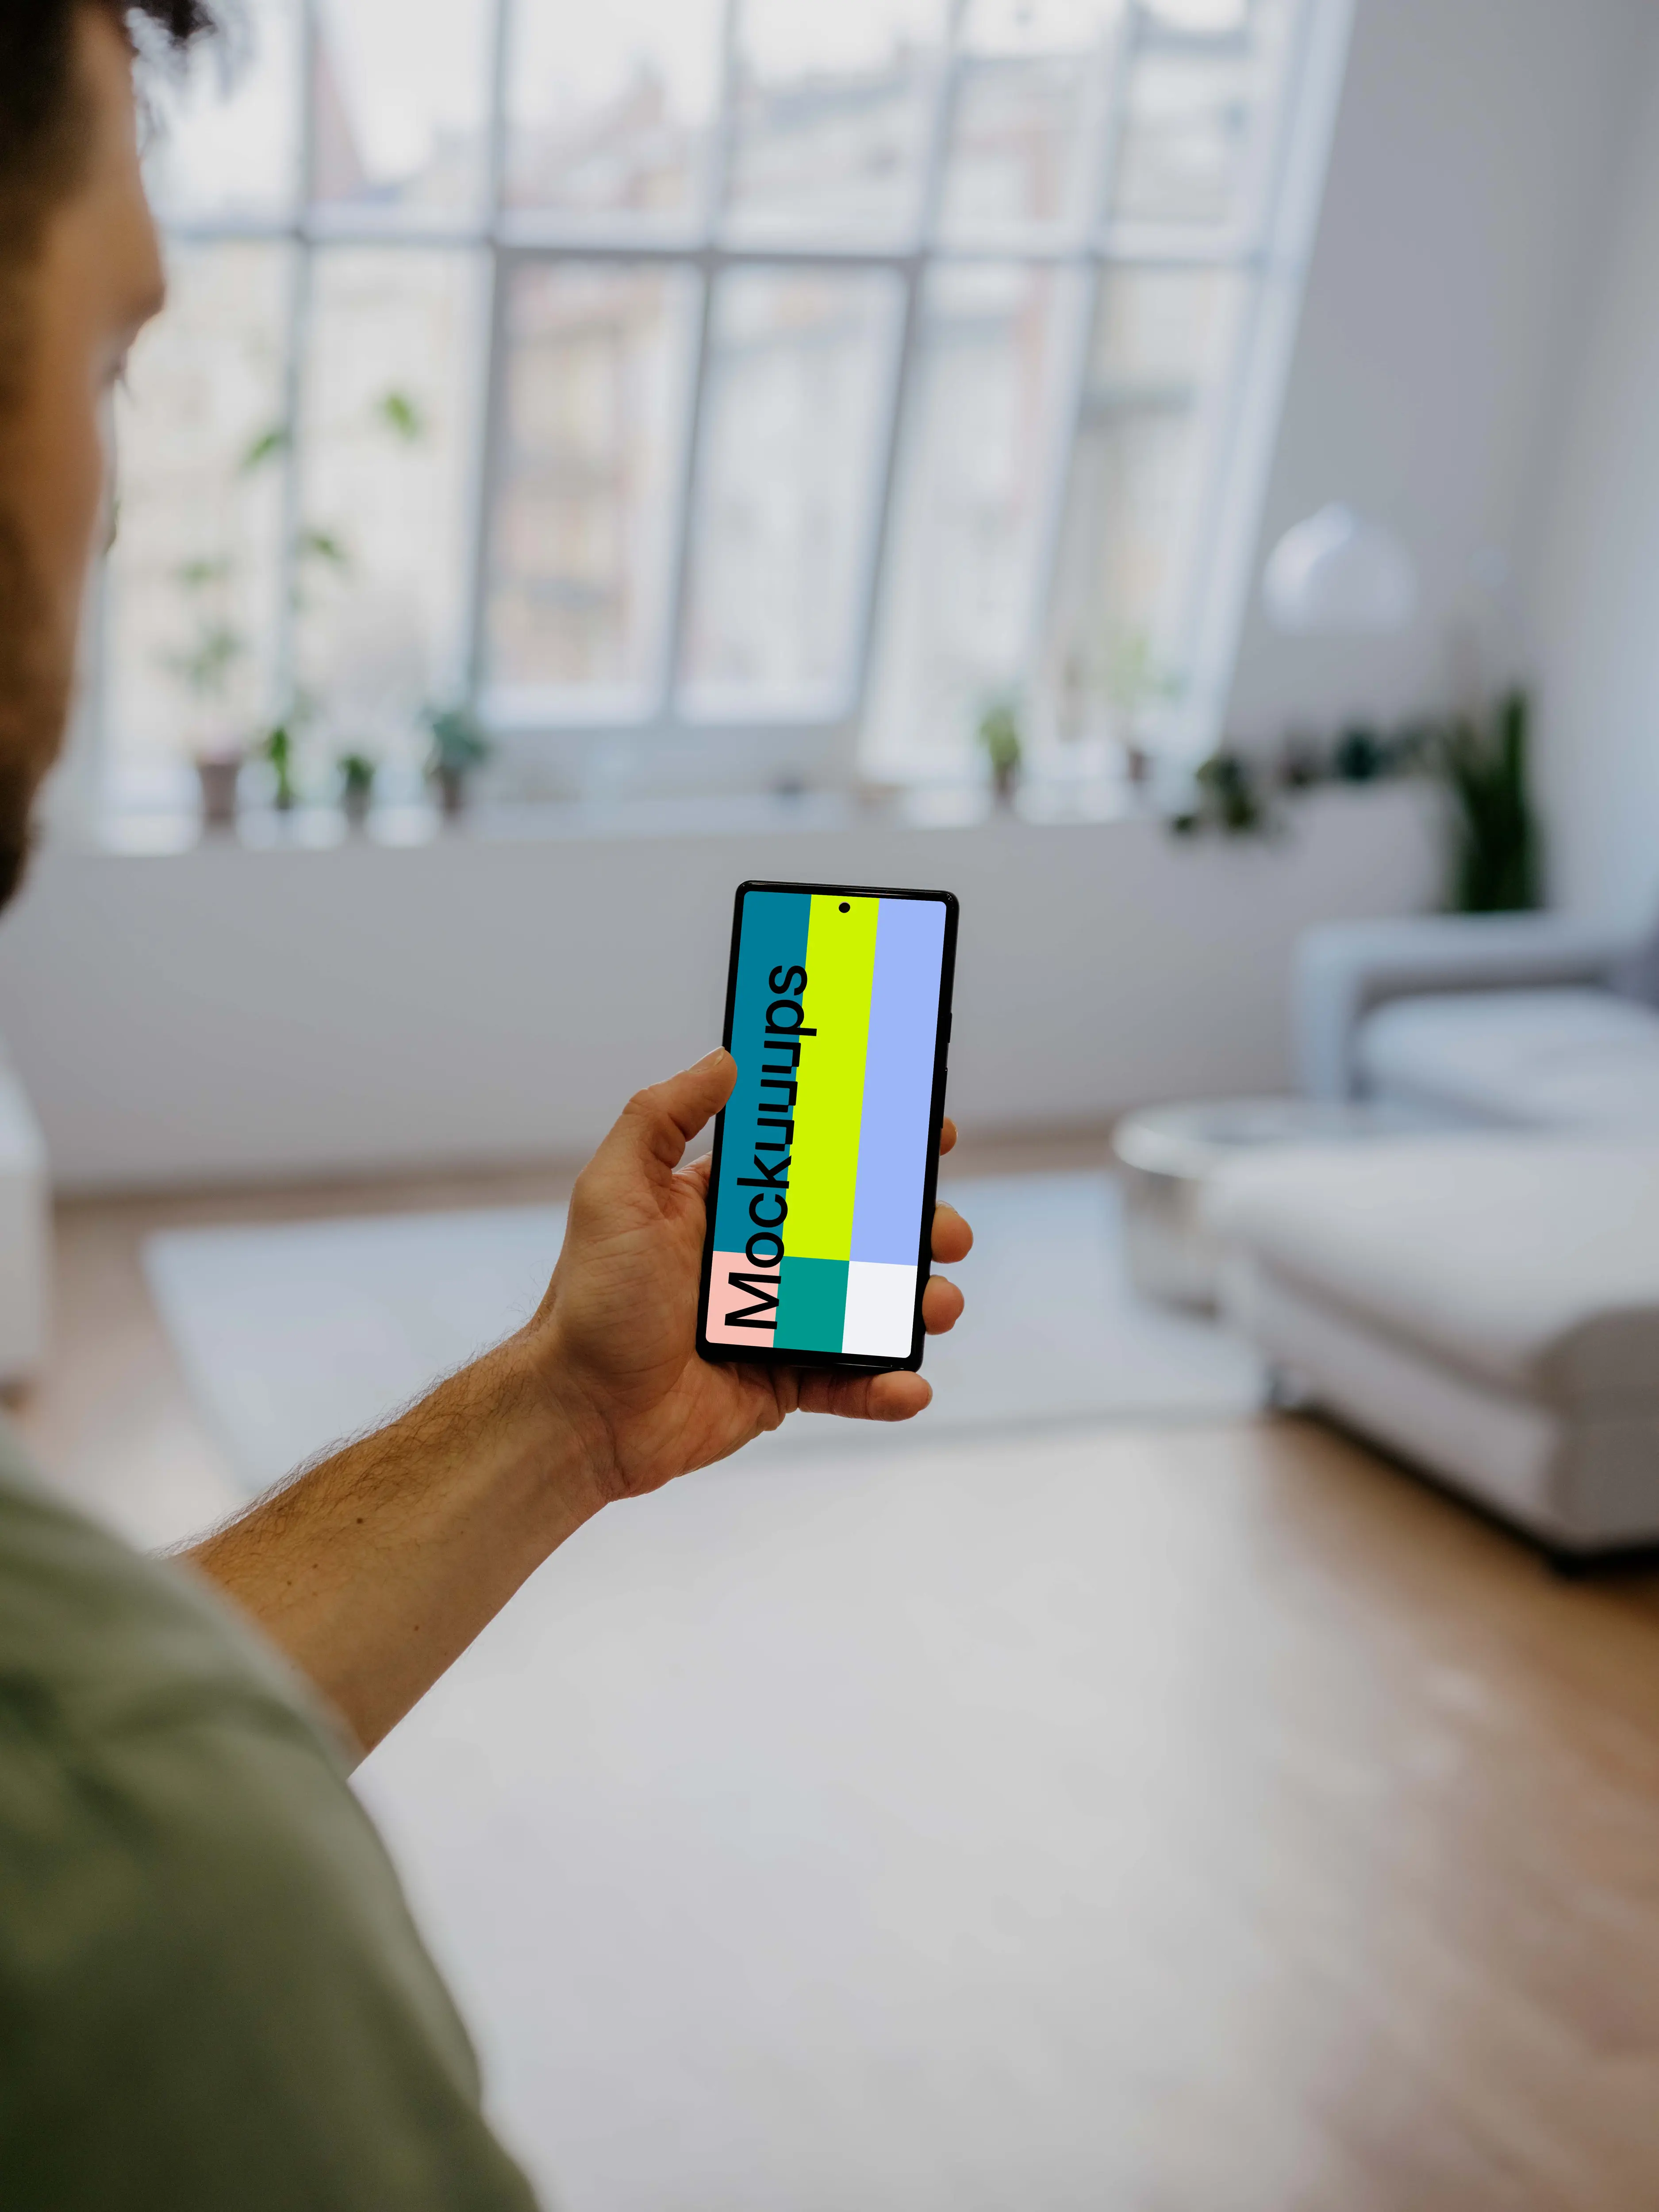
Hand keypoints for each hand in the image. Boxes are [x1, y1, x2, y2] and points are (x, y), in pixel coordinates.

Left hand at [524, 1049, 972, 1502]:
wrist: (580, 1411)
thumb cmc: (591, 1300)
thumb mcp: (614, 1192)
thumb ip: (660, 1117)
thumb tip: (724, 1057)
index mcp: (728, 1209)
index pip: (812, 1165)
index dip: (870, 1146)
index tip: (924, 1132)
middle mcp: (760, 1261)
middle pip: (859, 1235)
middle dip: (914, 1229)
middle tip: (945, 1230)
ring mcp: (777, 1324)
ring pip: (867, 1307)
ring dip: (914, 1304)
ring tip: (936, 1304)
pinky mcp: (781, 1383)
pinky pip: (847, 1382)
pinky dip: (885, 1386)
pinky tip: (908, 1386)